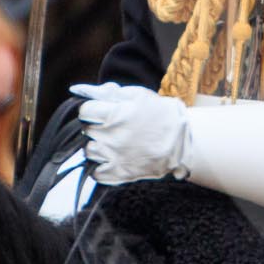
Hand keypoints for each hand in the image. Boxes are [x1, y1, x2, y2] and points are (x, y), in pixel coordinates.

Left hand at [73, 82, 187, 184]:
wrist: (184, 140)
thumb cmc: (162, 114)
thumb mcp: (139, 96)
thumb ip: (110, 92)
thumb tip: (79, 90)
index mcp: (116, 115)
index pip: (84, 111)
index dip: (92, 109)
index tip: (101, 111)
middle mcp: (112, 137)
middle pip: (86, 130)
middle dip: (96, 126)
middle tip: (112, 125)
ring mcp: (116, 157)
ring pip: (89, 151)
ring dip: (98, 145)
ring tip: (113, 142)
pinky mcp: (121, 173)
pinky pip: (97, 173)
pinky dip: (100, 167)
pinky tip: (110, 159)